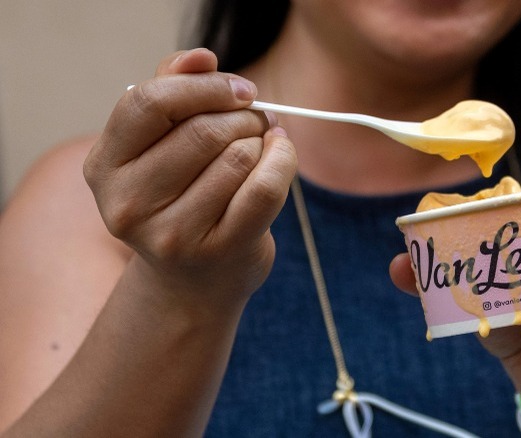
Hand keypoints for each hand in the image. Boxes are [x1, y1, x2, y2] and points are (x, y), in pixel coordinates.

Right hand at [84, 49, 296, 309]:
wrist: (194, 281)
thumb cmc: (180, 196)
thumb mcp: (161, 145)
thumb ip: (173, 90)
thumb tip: (202, 56)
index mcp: (105, 166)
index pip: (148, 103)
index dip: (203, 86)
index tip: (240, 89)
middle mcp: (129, 204)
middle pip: (203, 131)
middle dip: (243, 115)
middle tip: (257, 118)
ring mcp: (172, 234)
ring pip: (238, 157)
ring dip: (262, 140)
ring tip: (261, 145)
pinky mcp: (219, 251)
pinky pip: (265, 188)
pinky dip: (283, 160)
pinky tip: (280, 155)